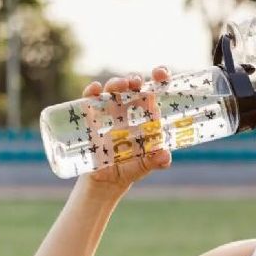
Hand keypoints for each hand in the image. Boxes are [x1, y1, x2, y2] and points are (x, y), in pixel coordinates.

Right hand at [76, 66, 171, 195]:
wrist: (105, 183)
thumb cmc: (129, 170)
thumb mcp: (144, 167)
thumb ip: (155, 161)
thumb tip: (165, 156)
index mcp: (145, 118)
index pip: (153, 93)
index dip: (158, 79)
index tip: (162, 73)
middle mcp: (128, 112)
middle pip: (132, 88)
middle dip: (134, 80)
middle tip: (136, 81)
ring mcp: (109, 115)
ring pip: (112, 92)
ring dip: (115, 84)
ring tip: (120, 85)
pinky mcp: (91, 120)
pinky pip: (90, 102)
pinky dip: (91, 93)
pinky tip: (94, 89)